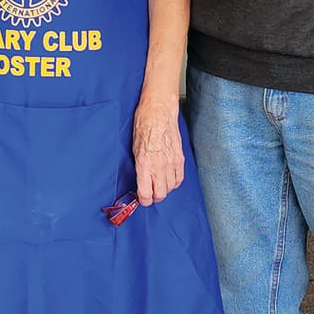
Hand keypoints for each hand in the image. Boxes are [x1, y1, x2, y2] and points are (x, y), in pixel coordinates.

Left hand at [132, 91, 185, 205]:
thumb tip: (140, 180)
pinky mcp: (180, 158)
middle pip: (160, 194)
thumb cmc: (143, 126)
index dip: (143, 201)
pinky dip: (174, 182)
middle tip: (149, 194)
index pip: (146, 193)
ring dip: (164, 190)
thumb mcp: (134, 148)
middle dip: (153, 198)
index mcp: (145, 165)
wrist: (158, 112)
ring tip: (158, 185)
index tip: (141, 200)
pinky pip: (179, 178)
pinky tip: (169, 179)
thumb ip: (139, 167)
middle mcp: (159, 166)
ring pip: (170, 188)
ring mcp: (172, 163)